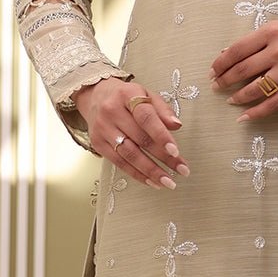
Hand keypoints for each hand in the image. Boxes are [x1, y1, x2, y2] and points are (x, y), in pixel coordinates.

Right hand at [75, 77, 189, 188]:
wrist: (95, 96)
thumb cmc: (126, 97)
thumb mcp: (147, 95)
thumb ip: (163, 110)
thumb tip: (177, 125)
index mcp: (127, 95)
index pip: (146, 117)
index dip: (161, 135)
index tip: (175, 151)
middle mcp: (112, 112)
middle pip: (140, 139)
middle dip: (163, 157)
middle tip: (182, 170)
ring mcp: (103, 129)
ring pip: (129, 155)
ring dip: (151, 171)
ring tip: (168, 182)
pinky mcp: (98, 143)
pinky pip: (119, 163)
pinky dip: (137, 174)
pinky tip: (152, 181)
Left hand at [209, 16, 277, 121]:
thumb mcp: (276, 27)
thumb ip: (253, 40)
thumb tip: (227, 53)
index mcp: (270, 32)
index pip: (237, 50)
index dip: (221, 62)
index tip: (213, 70)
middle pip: (243, 69)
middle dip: (225, 79)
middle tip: (216, 85)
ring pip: (256, 88)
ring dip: (238, 96)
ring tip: (229, 99)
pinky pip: (274, 103)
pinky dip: (257, 112)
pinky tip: (244, 117)